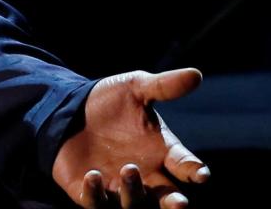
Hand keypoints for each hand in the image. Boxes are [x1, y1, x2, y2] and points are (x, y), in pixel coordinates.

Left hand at [51, 68, 211, 208]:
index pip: (185, 166)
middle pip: (167, 198)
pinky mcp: (90, 192)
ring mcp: (119, 187)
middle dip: (174, 203)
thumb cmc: (110, 102)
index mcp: (162, 152)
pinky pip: (96, 204)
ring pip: (135, 204)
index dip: (195, 171)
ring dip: (135, 193)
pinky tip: (93, 176)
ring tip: (128, 168)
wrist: (69, 108)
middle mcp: (146, 175)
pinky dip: (96, 195)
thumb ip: (164, 86)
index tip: (201, 174)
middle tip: (180, 202)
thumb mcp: (135, 89)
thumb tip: (196, 74)